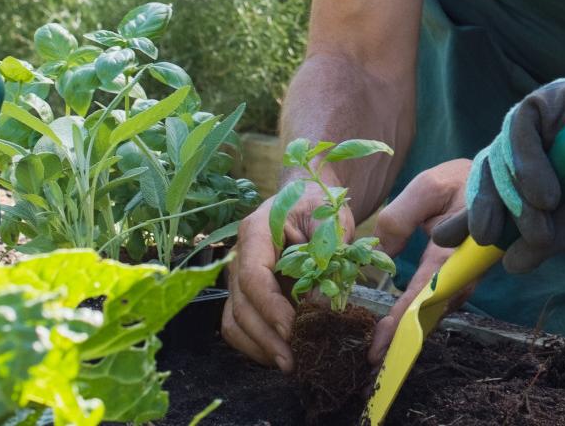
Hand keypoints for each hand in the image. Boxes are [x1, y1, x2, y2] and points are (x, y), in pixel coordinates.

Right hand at [222, 180, 351, 370]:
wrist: (305, 199)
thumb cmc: (318, 205)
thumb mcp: (330, 219)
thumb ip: (326, 255)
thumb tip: (320, 303)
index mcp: (256, 232)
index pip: (253, 276)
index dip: (270, 307)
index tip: (291, 330)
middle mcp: (238, 256)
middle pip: (241, 305)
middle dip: (266, 337)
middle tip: (293, 361)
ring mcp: (237, 276)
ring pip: (234, 320)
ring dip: (258, 346)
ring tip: (288, 364)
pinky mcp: (244, 293)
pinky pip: (239, 324)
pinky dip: (256, 344)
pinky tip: (280, 354)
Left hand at [365, 158, 474, 363]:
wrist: (500, 179)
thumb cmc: (461, 180)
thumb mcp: (428, 186)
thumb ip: (400, 218)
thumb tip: (382, 255)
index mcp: (454, 251)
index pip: (423, 294)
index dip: (400, 321)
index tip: (380, 345)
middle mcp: (464, 273)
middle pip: (432, 313)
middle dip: (403, 337)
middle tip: (375, 357)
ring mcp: (466, 277)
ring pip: (437, 311)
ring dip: (410, 329)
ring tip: (383, 348)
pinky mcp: (463, 276)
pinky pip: (441, 300)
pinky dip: (419, 314)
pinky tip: (399, 323)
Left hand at [432, 74, 564, 273]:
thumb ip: (548, 240)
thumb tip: (510, 264)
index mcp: (533, 170)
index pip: (489, 191)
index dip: (466, 213)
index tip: (445, 242)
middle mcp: (529, 141)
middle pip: (488, 172)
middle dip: (481, 207)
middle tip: (486, 236)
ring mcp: (538, 117)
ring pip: (500, 153)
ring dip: (515, 194)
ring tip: (541, 217)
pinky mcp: (551, 96)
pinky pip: (521, 128)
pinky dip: (528, 162)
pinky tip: (547, 193)